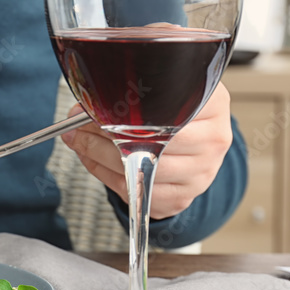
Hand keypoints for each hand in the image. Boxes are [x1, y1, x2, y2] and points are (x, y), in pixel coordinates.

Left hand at [60, 82, 233, 219]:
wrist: (193, 141)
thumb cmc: (170, 113)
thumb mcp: (158, 92)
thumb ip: (125, 94)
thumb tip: (80, 111)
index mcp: (212, 103)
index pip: (165, 109)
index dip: (124, 111)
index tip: (94, 110)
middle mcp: (213, 139)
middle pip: (149, 142)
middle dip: (102, 137)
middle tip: (77, 129)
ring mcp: (202, 172)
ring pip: (138, 170)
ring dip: (98, 157)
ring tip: (80, 142)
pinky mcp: (183, 196)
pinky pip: (136, 192)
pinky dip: (107, 177)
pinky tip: (96, 161)